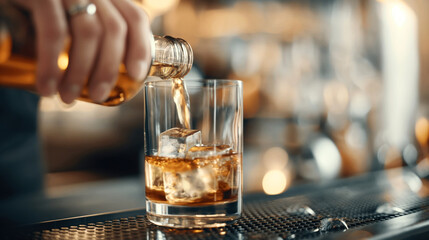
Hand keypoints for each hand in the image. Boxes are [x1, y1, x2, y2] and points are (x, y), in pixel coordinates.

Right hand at [13, 0, 151, 102]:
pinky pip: (53, 31)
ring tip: (67, 97)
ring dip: (80, 72)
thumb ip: (94, 39)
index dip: (140, 48)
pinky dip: (52, 63)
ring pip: (88, 32)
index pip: (135, 18)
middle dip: (108, 69)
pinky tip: (47, 86)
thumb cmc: (40, 17)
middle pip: (114, 30)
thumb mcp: (75, 22)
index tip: (135, 75)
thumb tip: (106, 82)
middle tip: (97, 95)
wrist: (6, 2)